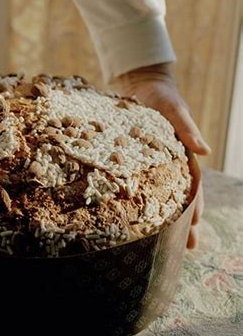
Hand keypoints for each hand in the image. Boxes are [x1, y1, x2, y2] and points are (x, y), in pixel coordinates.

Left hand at [113, 63, 210, 248]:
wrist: (140, 85)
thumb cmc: (162, 96)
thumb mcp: (175, 110)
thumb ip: (187, 129)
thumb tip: (207, 151)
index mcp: (183, 157)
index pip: (192, 188)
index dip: (193, 208)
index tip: (193, 229)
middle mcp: (169, 165)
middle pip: (177, 198)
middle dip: (181, 223)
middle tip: (181, 249)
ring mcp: (150, 164)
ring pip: (157, 195)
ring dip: (160, 217)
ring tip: (158, 243)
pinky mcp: (132, 160)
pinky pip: (134, 183)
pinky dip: (135, 200)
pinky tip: (128, 217)